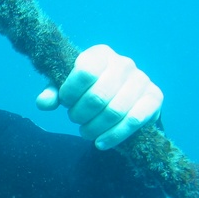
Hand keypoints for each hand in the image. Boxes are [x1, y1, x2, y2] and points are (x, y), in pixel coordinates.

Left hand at [36, 44, 162, 149]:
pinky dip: (113, 136)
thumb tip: (43, 103)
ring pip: (114, 111)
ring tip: (85, 132)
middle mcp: (123, 63)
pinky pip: (133, 121)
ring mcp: (142, 80)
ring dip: (94, 128)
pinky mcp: (154, 98)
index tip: (65, 102)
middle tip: (75, 120)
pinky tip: (100, 143)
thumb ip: (52, 93)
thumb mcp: (67, 90)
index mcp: (100, 54)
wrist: (124, 99)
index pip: (84, 72)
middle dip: (80, 115)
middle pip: (97, 96)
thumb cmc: (88, 91)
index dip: (70, 92)